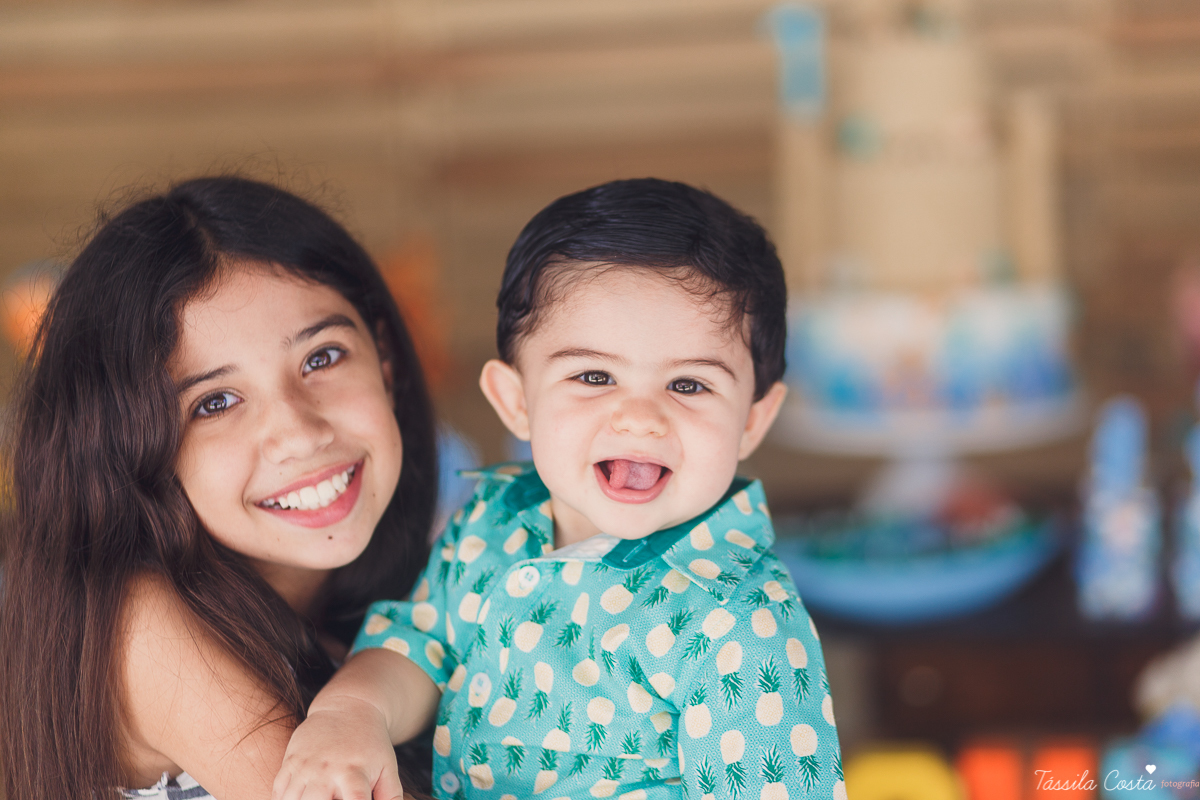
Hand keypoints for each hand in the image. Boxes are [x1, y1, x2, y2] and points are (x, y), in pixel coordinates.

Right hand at [272, 698, 402, 799]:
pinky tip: (297, 799)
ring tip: (316, 799)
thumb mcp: (387, 766)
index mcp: (354, 773)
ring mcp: (304, 766)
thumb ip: (390, 795)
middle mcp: (327, 771)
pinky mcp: (289, 762)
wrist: (347, 707)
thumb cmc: (370, 743)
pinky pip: (278, 792)